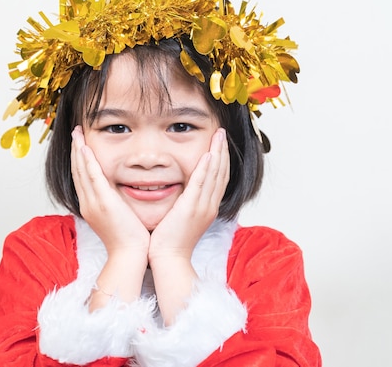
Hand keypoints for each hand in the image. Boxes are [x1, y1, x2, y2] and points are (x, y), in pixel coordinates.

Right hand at [71, 126, 149, 254]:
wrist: (129, 255)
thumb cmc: (129, 239)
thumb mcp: (118, 217)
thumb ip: (115, 203)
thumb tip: (118, 193)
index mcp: (91, 206)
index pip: (81, 178)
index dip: (79, 159)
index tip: (80, 144)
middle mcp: (88, 203)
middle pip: (77, 171)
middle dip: (76, 150)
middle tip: (75, 132)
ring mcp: (93, 202)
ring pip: (81, 170)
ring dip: (79, 150)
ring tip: (77, 133)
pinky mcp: (103, 202)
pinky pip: (92, 177)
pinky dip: (87, 161)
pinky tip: (85, 148)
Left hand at [148, 127, 229, 261]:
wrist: (169, 259)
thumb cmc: (170, 241)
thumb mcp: (182, 218)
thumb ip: (185, 203)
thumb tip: (182, 191)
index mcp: (208, 208)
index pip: (219, 179)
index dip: (221, 160)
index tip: (220, 144)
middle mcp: (209, 206)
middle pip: (221, 173)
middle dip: (223, 151)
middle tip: (223, 133)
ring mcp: (202, 207)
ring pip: (215, 175)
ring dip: (218, 153)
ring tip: (219, 136)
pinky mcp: (191, 208)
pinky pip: (201, 184)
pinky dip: (206, 168)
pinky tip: (209, 154)